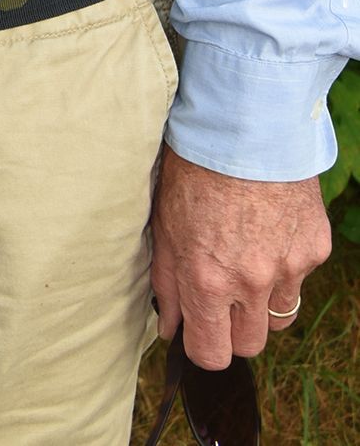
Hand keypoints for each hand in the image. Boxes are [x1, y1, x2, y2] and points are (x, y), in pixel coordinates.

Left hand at [150, 146, 330, 367]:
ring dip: (261, 303)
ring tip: (245, 259)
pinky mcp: (314, 249)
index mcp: (207, 280)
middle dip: (232, 330)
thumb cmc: (194, 168)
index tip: (198, 332)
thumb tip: (169, 329)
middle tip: (221, 296)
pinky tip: (267, 230)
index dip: (202, 347)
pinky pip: (299, 279)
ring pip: (278, 318)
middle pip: (249, 346)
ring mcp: (288, 268)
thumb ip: (167, 284)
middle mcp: (251, 283)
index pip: (211, 353)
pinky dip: (284, 266)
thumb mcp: (164, 224)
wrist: (245, 125)